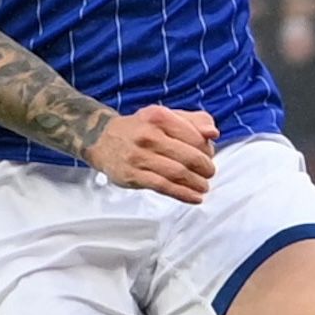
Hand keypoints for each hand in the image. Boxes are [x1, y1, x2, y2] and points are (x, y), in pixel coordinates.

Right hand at [86, 105, 218, 203]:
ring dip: (197, 183)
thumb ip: (193, 121)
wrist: (101, 139)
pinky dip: (183, 194)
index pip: (195, 136)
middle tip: (209, 172)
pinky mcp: (133, 175)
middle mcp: (148, 135)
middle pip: (188, 156)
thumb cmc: (139, 128)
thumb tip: (213, 133)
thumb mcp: (164, 116)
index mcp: (158, 117)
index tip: (209, 155)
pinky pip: (164, 187)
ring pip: (178, 173)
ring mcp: (139, 157)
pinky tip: (194, 197)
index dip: (207, 149)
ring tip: (204, 186)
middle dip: (205, 167)